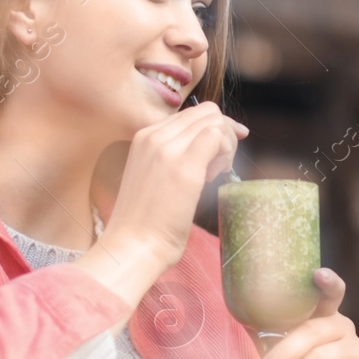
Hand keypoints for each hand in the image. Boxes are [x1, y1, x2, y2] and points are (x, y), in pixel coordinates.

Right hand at [100, 100, 246, 267]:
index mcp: (144, 137)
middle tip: (219, 168)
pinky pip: (217, 137)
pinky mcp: (184, 166)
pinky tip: (214, 178)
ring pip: (214, 120)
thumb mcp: (154, 177)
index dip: (214, 127)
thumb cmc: (146, 222)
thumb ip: (173, 157)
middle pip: (205, 112)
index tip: (225, 148)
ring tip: (214, 175)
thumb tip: (207, 146)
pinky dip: (226, 153)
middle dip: (223, 134)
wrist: (132, 246)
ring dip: (226, 145)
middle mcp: (153, 136)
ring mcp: (167, 148)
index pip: (190, 115)